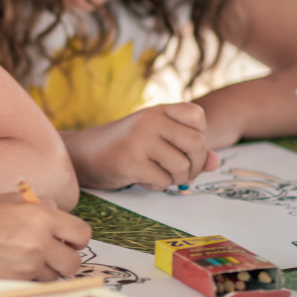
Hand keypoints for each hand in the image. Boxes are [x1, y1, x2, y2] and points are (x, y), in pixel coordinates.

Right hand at [0, 197, 91, 280]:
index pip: (82, 234)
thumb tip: (56, 210)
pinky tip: (11, 267)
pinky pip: (34, 284)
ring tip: (25, 259)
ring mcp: (28, 265)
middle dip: (65, 259)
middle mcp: (39, 242)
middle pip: (74, 262)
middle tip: (51, 254)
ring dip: (46, 271)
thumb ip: (37, 204)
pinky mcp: (15, 283)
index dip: (76, 238)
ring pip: (55, 276)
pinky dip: (28, 279)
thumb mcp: (7, 199)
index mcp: (41, 216)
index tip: (67, 240)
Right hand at [67, 103, 217, 191]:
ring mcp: (140, 139)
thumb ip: (186, 149)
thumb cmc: (122, 148)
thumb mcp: (155, 140)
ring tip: (158, 175)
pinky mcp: (130, 161)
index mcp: (157, 110)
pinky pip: (162, 181)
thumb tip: (215, 162)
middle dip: (194, 166)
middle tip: (182, 174)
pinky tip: (140, 178)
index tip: (182, 148)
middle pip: (196, 144)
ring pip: (181, 167)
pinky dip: (156, 186)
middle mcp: (150, 120)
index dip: (198, 136)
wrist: (81, 154)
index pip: (197, 116)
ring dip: (175, 179)